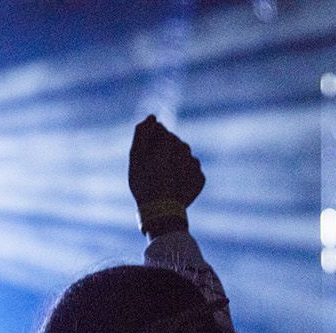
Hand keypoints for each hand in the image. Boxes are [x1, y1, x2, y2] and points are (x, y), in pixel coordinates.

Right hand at [128, 116, 203, 231]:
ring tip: (165, 179)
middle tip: (153, 170)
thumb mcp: (135, 157)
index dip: (150, 142)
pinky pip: (192, 172)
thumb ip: (142, 133)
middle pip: (173, 143)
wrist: (162, 212)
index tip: (145, 157)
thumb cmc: (144, 183)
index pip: (159, 130)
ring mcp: (194, 164)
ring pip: (183, 157)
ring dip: (175, 163)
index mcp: (168, 140)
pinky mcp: (200, 179)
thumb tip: (151, 118)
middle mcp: (185, 149)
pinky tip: (175, 186)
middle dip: (164, 152)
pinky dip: (184, 177)